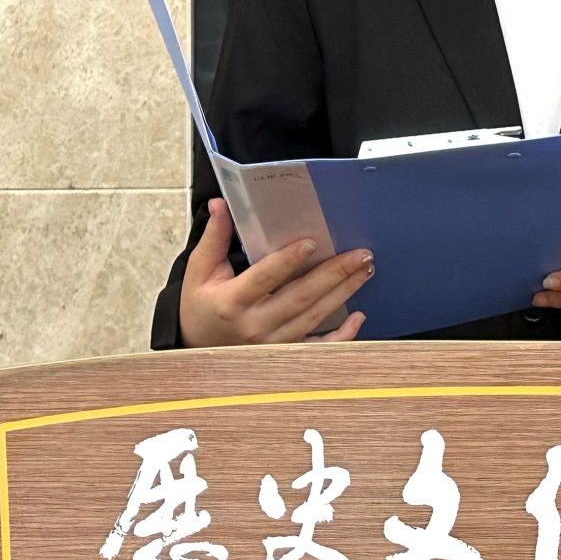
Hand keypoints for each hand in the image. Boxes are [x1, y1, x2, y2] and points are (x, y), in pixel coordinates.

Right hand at [177, 198, 371, 346]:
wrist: (196, 348)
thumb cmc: (201, 306)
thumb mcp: (199, 271)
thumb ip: (213, 238)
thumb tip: (219, 204)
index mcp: (232, 301)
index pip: (264, 278)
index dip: (287, 260)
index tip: (311, 242)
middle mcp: (255, 325)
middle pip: (300, 297)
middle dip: (334, 273)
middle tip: (361, 254)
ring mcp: (272, 343)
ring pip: (315, 317)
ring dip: (343, 292)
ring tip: (364, 269)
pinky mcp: (284, 354)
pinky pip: (318, 348)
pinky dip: (342, 336)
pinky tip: (358, 317)